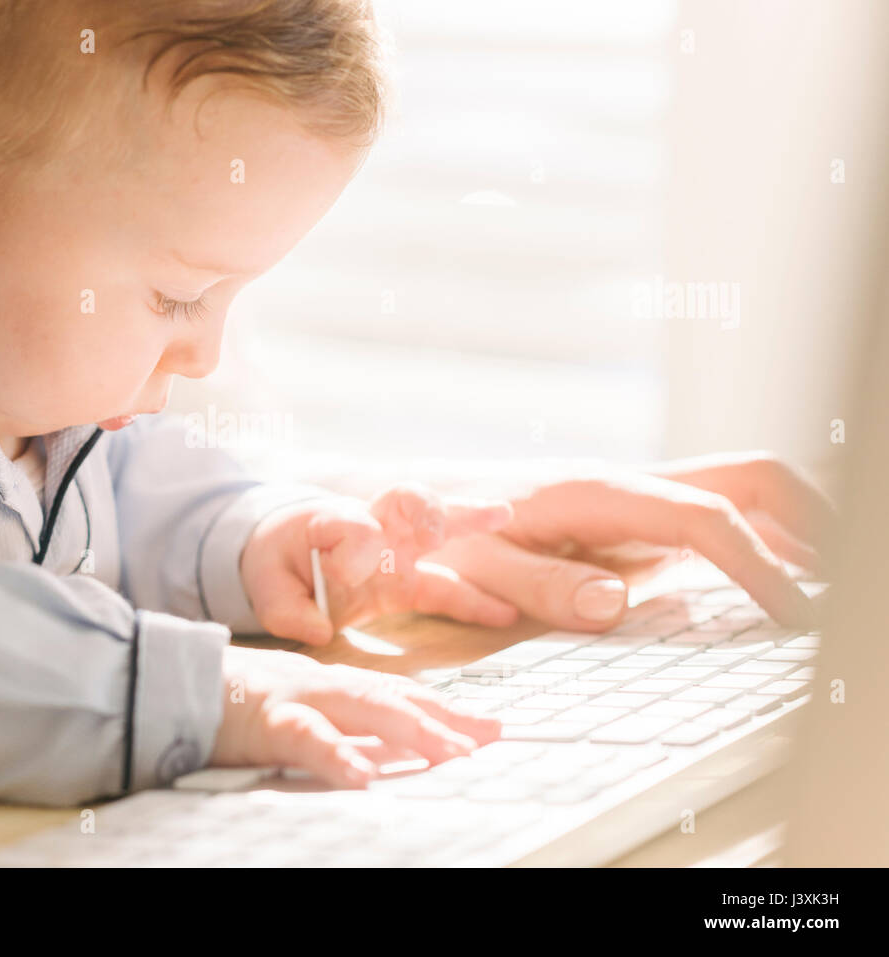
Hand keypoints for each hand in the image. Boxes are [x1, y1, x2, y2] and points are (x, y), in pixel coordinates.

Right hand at [212, 645, 499, 786]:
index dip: (444, 707)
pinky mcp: (266, 718)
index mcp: (328, 681)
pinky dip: (337, 755)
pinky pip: (306, 737)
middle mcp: (321, 681)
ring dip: (413, 730)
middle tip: (490, 738)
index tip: (487, 725)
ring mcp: (296, 695)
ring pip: (364, 708)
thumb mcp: (290, 711)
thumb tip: (377, 758)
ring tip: (452, 753)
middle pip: (394, 697)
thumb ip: (333, 728)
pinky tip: (364, 776)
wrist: (167, 679)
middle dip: (445, 717)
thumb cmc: (227, 701)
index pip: (397, 691)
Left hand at [240, 483, 515, 643]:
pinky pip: (444, 587)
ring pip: (437, 525)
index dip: (352, 547)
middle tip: (434, 533)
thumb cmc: (278, 563)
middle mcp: (370, 526)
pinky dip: (474, 600)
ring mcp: (395, 550)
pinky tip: (505, 613)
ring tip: (501, 514)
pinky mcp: (407, 580)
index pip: (351, 524)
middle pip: (405, 499)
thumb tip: (317, 629)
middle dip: (424, 511)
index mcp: (331, 522)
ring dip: (467, 520)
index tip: (340, 575)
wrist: (288, 558)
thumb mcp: (267, 586)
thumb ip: (286, 608)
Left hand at [426, 452, 832, 631]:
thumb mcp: (472, 561)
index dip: (758, 564)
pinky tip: (776, 584)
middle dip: (809, 518)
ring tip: (825, 585)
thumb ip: (537, 582)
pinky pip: (714, 522)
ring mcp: (638, 503)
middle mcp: (629, 488)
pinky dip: (758, 545)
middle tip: (839, 582)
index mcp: (598, 493)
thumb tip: (613, 603)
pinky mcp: (635, 523)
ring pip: (741, 493)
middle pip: (749, 477)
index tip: (795, 615)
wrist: (419, 505)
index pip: (705, 518)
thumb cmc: (439, 533)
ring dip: (793, 529)